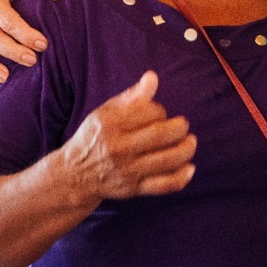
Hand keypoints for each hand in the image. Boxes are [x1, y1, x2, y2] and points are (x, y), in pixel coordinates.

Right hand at [62, 72, 196, 200]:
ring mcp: (127, 171)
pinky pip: (164, 185)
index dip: (160, 110)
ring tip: (190, 142)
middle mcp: (118, 148)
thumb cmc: (95, 137)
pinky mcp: (134, 189)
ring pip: (167, 160)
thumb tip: (152, 77)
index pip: (148, 112)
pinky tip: (190, 168)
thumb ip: (131, 96)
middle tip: (182, 126)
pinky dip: (182, 177)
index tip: (159, 113)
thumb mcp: (106, 112)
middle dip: (179, 128)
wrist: (75, 175)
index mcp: (110, 125)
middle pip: (160, 135)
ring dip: (186, 149)